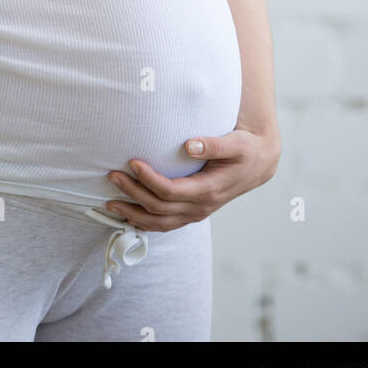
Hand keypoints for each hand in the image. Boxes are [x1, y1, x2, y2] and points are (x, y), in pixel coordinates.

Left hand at [103, 127, 280, 231]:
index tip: (132, 162)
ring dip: (133, 214)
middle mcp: (200, 206)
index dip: (148, 179)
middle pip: (159, 208)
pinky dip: (145, 223)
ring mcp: (196, 212)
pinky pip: (165, 224)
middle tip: (112, 176)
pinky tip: (128, 216)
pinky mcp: (192, 212)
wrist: (258, 165)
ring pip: (160, 223)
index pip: (170, 191)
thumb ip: (213, 144)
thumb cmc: (245, 149)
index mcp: (208, 190)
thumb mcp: (236, 143)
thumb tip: (189, 145)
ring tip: (110, 203)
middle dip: (133, 194)